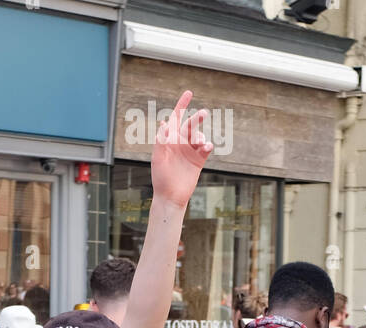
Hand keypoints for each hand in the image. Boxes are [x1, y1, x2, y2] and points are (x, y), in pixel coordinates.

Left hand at [151, 91, 212, 208]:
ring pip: (199, 135)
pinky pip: (206, 147)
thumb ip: (161, 142)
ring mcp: (190, 151)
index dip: (182, 105)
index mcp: (169, 140)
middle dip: (197, 118)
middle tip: (203, 114)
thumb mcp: (158, 159)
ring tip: (199, 143)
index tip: (189, 92)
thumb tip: (164, 124)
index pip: (176, 118)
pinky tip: (205, 147)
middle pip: (190, 124)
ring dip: (200, 136)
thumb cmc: (160, 178)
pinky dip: (207, 145)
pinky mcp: (199, 159)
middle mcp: (180, 143)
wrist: (170, 196)